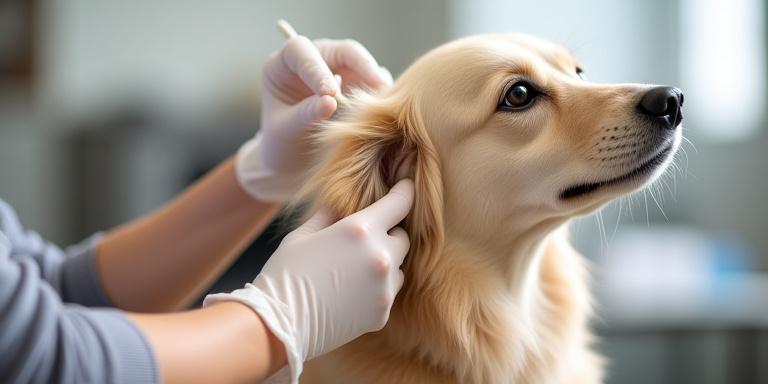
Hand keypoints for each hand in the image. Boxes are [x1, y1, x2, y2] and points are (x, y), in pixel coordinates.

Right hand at [204, 179, 413, 381]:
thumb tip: (343, 203)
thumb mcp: (303, 234)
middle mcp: (380, 256)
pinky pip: (388, 292)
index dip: (405, 193)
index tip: (406, 187)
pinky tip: (350, 293)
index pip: (399, 204)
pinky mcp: (383, 312)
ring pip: (399, 267)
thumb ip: (330, 214)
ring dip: (385, 264)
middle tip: (365, 241)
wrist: (278, 325)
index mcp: (361, 229)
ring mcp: (384, 287)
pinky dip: (376, 289)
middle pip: (403, 238)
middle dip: (389, 235)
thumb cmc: (284, 274)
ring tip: (354, 271)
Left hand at [236, 37, 392, 201]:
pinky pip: (375, 83)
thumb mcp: (286, 131)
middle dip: (363, 66)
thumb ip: (306, 114)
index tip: (330, 94)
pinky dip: (382, 95)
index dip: (317, 69)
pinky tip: (384, 112)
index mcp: (283, 65)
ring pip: (364, 66)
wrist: (293, 163)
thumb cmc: (282, 145)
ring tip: (382, 106)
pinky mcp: (356, 86)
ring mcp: (338, 72)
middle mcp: (313, 61)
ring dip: (376, 83)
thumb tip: (332, 102)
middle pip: (343, 50)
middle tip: (380, 86)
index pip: (301, 51)